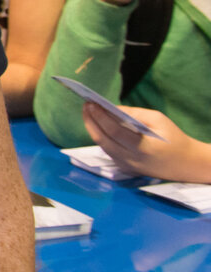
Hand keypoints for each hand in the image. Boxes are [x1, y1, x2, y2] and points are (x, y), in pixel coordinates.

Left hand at [84, 101, 210, 182]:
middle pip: (103, 140)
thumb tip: (111, 109)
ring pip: (103, 146)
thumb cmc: (173, 138)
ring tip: (88, 112)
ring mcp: (127, 166)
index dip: (100, 117)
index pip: (114, 131)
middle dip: (91, 121)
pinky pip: (108, 150)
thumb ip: (134, 114)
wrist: (186, 163)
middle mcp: (132, 159)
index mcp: (143, 148)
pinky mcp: (125, 168)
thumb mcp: (159, 120)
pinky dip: (100, 137)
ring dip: (93, 128)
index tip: (91, 103)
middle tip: (85, 106)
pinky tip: (97, 125)